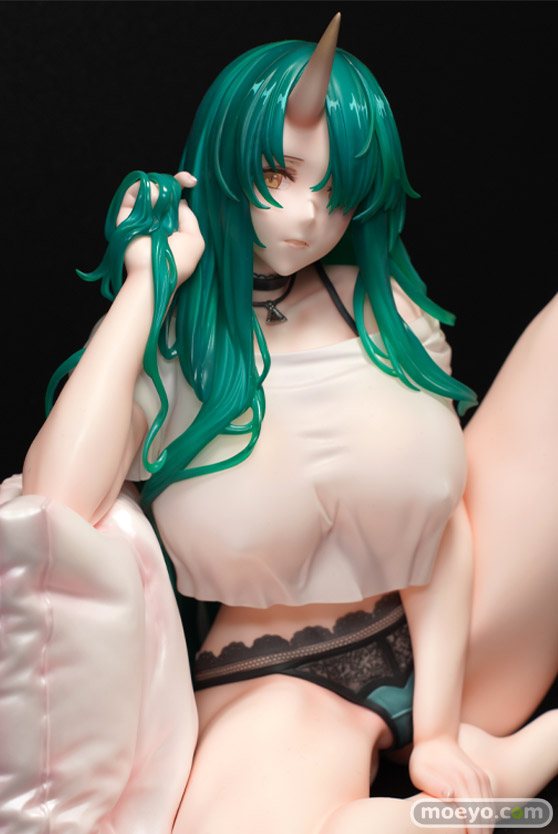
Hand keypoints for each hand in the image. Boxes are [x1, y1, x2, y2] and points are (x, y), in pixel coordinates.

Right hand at [117, 171, 204, 286]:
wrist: (153, 275)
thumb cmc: (177, 262)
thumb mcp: (194, 239)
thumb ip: (189, 217)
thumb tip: (180, 200)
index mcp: (172, 225)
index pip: (175, 200)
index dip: (182, 185)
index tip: (192, 180)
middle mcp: (155, 219)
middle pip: (162, 190)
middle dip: (173, 181)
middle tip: (186, 179)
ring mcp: (140, 216)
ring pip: (148, 188)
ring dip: (159, 188)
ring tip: (164, 200)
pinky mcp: (125, 215)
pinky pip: (133, 193)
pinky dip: (145, 190)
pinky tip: (154, 199)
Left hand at [410, 737, 493, 833]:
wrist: (436, 736)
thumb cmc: (424, 758)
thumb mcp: (420, 772)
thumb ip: (434, 785)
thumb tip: (450, 796)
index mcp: (459, 780)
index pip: (472, 815)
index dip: (472, 833)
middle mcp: (474, 779)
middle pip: (484, 815)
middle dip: (481, 833)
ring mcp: (481, 777)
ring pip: (490, 809)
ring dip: (486, 827)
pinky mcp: (483, 776)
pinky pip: (491, 800)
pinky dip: (488, 816)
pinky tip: (482, 826)